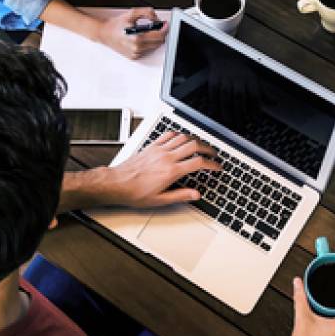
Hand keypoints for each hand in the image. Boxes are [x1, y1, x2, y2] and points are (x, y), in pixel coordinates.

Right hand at [95, 7, 167, 59]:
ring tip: (147, 31)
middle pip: (159, 42)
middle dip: (160, 33)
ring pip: (154, 47)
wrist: (104, 34)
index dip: (165, 29)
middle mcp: (137, 48)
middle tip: (158, 26)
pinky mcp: (134, 57)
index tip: (165, 24)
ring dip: (154, 39)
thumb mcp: (131, 13)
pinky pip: (147, 51)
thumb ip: (147, 13)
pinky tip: (141, 38)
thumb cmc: (116, 24)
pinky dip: (147, 44)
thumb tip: (157, 19)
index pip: (159, 35)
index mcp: (137, 38)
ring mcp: (135, 54)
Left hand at [101, 131, 219, 207]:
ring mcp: (159, 150)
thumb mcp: (160, 200)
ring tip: (202, 146)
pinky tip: (182, 139)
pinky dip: (179, 135)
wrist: (117, 183)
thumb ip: (180, 196)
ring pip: (183, 137)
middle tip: (214, 154)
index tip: (217, 167)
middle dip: (208, 149)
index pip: (198, 163)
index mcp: (171, 171)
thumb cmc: (134, 192)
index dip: (212, 164)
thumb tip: (195, 194)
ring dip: (196, 140)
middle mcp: (166, 157)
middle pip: (194, 146)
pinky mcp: (152, 146)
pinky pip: (169, 135)